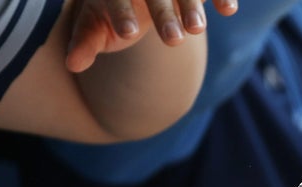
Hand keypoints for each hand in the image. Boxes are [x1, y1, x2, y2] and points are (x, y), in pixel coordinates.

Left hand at [67, 0, 237, 72]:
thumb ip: (85, 42)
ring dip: (191, 8)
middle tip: (173, 42)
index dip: (121, 14)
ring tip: (197, 31)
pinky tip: (229, 10)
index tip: (128, 34)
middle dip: (163, 15)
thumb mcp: (95, 23)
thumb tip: (72, 64)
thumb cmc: (110, 8)